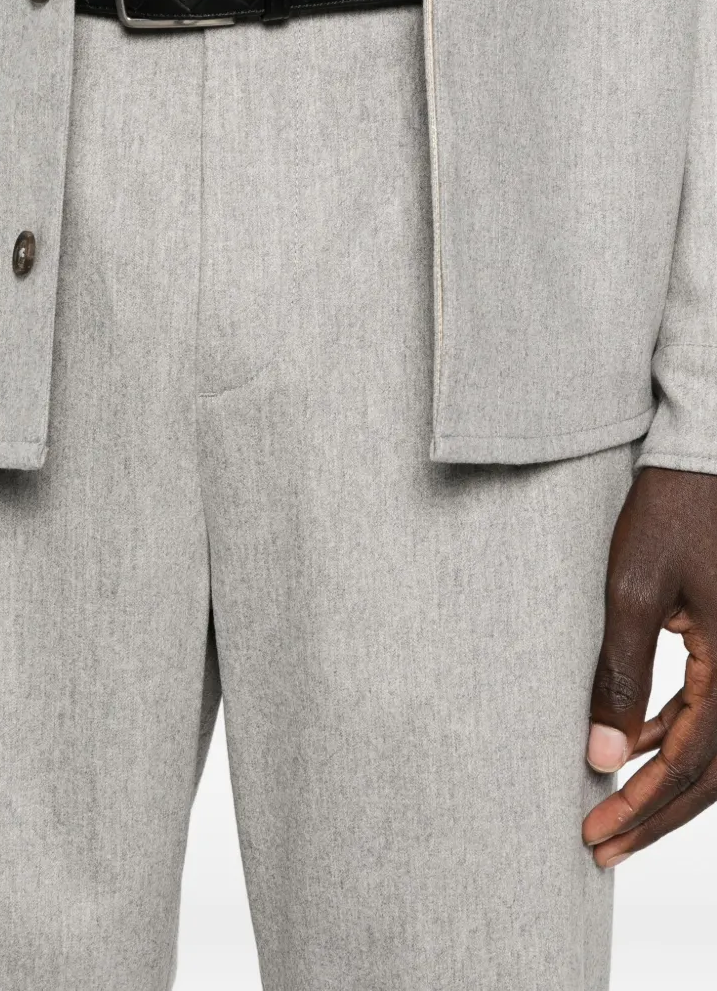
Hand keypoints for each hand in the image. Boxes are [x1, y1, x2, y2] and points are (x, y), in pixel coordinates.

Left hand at [583, 465, 716, 865]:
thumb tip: (604, 755)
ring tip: (612, 808)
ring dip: (669, 783)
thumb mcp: (634, 591)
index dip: (645, 805)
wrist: (706, 456)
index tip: (596, 834)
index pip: (695, 764)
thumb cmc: (671, 512)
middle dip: (657, 814)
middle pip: (716, 774)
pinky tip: (640, 745)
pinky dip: (680, 738)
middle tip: (602, 845)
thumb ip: (622, 675)